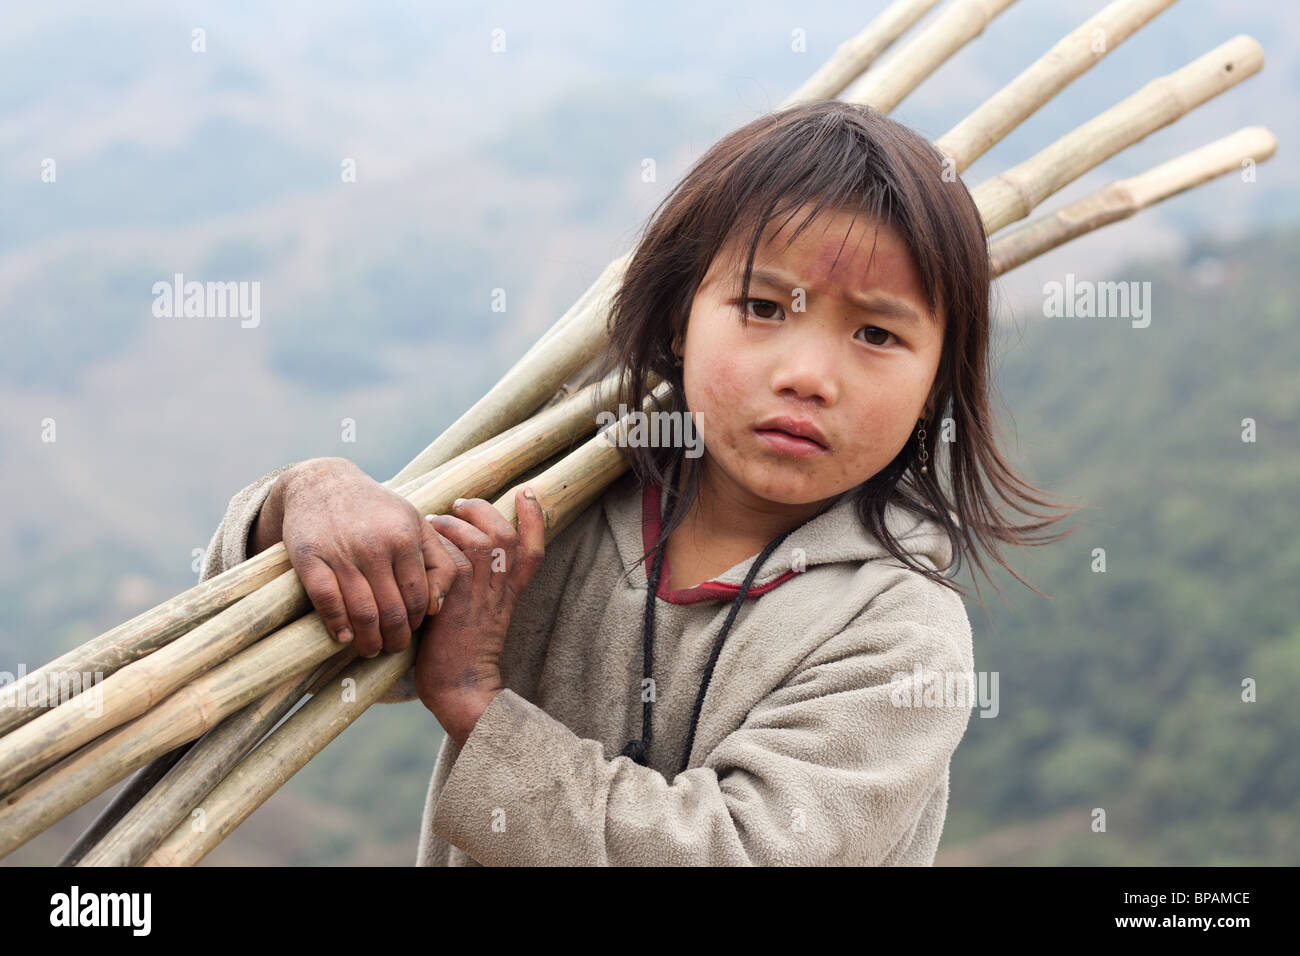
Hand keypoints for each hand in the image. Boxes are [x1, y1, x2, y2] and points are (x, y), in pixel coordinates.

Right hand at [276, 458, 449, 657]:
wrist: (323, 483)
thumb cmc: (377, 509)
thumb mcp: (415, 524)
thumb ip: (438, 562)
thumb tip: (437, 607)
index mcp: (405, 536)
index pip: (418, 597)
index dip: (417, 621)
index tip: (412, 631)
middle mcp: (375, 544)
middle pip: (392, 610)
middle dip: (395, 638)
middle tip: (392, 647)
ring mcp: (341, 551)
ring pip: (362, 612)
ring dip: (368, 640)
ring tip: (370, 649)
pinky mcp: (309, 557)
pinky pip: (327, 601)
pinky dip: (337, 625)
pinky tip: (344, 637)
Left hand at [414, 487, 545, 745]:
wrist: (460, 689)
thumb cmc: (461, 657)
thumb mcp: (478, 617)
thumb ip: (475, 588)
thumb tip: (454, 556)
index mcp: (510, 594)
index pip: (533, 549)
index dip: (534, 519)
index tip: (527, 493)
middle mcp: (500, 589)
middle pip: (505, 535)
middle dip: (484, 509)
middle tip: (462, 503)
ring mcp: (480, 593)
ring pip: (478, 539)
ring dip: (456, 522)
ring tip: (437, 520)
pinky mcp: (457, 598)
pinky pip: (453, 556)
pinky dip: (440, 542)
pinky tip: (424, 542)